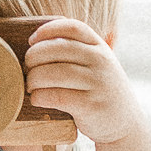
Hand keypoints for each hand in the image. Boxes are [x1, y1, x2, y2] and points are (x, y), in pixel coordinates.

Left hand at [24, 18, 144, 146]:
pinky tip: (37, 99)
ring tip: (30, 86)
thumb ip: (77, 51)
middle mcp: (101, 61)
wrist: (125, 123)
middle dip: (33, 57)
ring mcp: (97, 83)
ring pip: (54, 73)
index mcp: (100, 47)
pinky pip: (57, 96)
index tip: (31, 40)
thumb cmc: (100, 91)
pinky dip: (40, 96)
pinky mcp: (91, 105)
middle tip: (26, 68)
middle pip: (57, 49)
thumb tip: (35, 42)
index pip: (72, 27)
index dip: (47, 30)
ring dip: (33, 79)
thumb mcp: (97, 65)